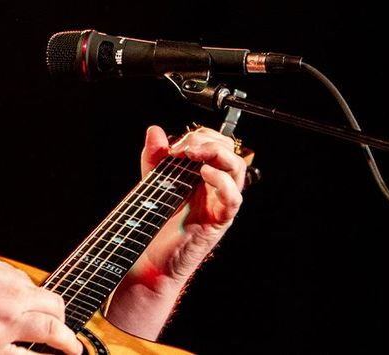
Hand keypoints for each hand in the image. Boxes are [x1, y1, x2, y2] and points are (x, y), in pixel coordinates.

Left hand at [135, 126, 245, 285]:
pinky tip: (205, 174)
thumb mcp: (152, 182)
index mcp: (202, 174)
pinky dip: (223, 182)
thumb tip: (155, 131)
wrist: (151, 258)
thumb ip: (154, 157)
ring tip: (194, 154)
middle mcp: (215, 186)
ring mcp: (219, 202)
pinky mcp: (219, 220)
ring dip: (217, 154)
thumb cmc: (156, 222)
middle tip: (185, 148)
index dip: (198, 136)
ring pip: (237, 169)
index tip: (176, 145)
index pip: (215, 142)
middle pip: (229, 150)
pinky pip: (233, 198)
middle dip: (208, 141)